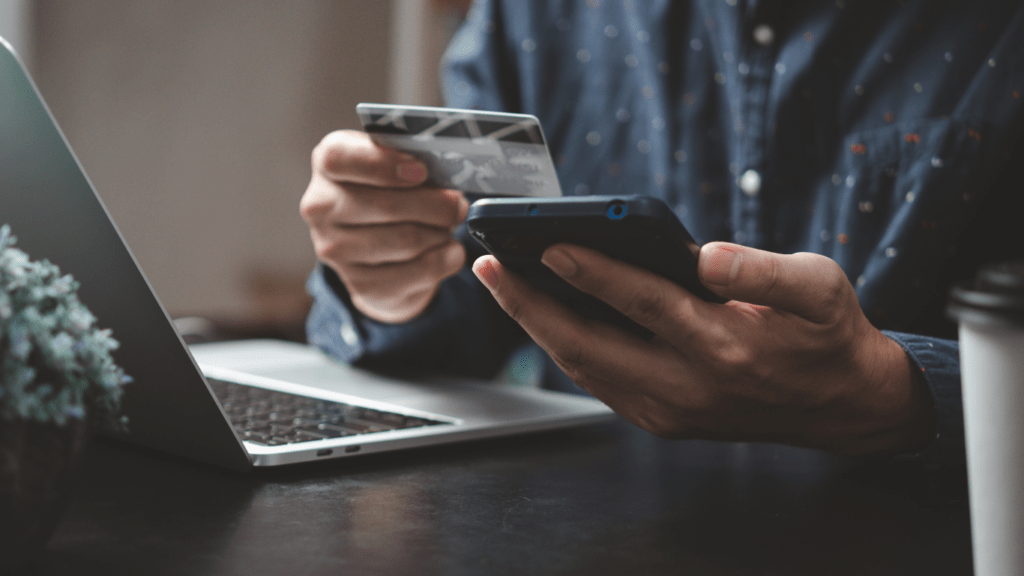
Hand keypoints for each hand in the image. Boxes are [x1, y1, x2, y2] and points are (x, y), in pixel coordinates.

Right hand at [300, 130, 468, 322]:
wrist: (380, 252)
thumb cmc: (393, 194)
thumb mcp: (397, 166)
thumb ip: (414, 160)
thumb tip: (451, 173)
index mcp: (327, 165)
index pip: (339, 159)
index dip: (384, 165)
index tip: (421, 171)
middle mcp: (321, 207)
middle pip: (385, 205)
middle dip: (435, 205)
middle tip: (458, 205)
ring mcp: (335, 250)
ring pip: (407, 240)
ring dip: (440, 232)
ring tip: (447, 227)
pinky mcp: (361, 285)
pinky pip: (419, 270)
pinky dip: (445, 258)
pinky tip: (448, 250)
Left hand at [472, 242, 936, 455]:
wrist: (840, 405)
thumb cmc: (825, 334)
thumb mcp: (820, 288)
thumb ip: (764, 271)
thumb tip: (704, 256)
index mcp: (725, 347)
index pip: (643, 303)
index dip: (592, 271)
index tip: (548, 243)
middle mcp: (687, 387)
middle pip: (589, 345)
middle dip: (530, 305)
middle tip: (489, 266)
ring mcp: (670, 411)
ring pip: (583, 368)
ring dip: (537, 327)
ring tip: (502, 284)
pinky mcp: (661, 420)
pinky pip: (598, 381)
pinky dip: (562, 348)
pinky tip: (542, 315)